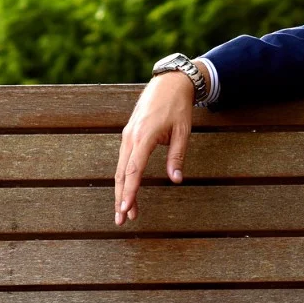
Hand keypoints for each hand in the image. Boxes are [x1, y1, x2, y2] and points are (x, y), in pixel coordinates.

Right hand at [114, 72, 195, 224]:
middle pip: (122, 173)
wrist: (169, 82)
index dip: (129, 192)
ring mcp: (127, 135)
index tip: (126, 210)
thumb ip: (177, 157)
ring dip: (121, 190)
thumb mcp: (183, 132)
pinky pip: (123, 160)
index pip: (133, 171)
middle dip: (121, 198)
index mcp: (143, 137)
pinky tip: (126, 189)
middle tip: (122, 220)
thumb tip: (176, 180)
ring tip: (125, 210)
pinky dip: (124, 177)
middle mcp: (130, 137)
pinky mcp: (129, 134)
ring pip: (120, 168)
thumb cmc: (178, 106)